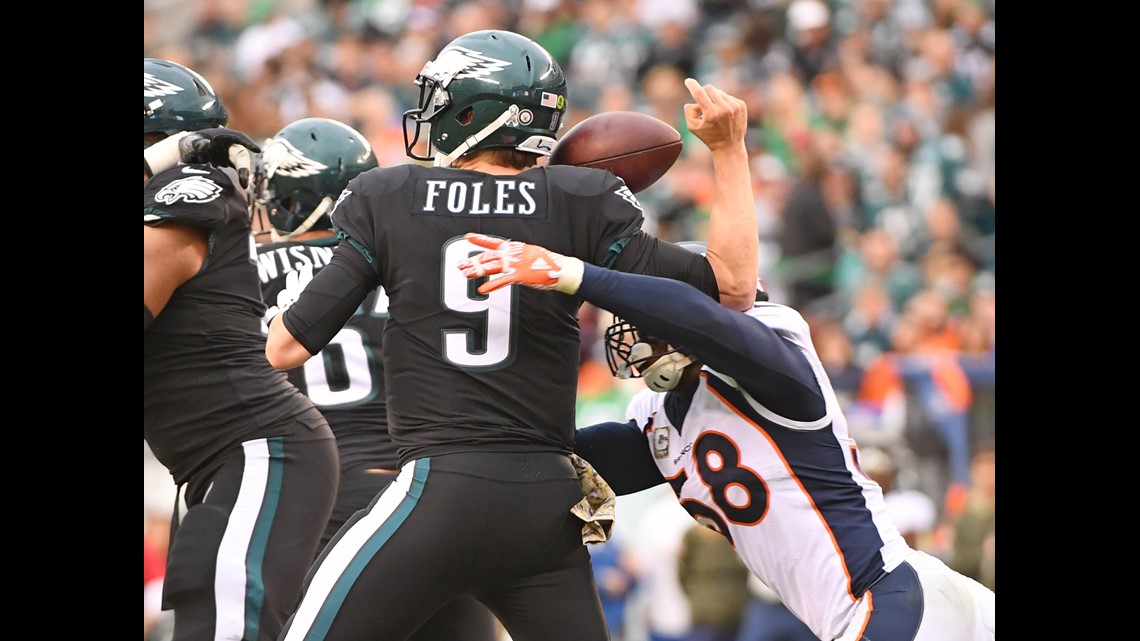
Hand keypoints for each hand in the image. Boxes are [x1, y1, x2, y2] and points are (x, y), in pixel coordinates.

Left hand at [179, 127, 261, 187]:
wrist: (186, 152)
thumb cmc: (189, 144)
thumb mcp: (191, 142)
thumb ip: (197, 143)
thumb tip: (206, 145)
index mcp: (223, 136)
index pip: (239, 138)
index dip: (248, 143)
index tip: (257, 150)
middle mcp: (228, 146)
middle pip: (241, 154)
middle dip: (244, 165)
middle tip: (245, 179)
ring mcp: (228, 155)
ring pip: (240, 163)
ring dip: (243, 173)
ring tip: (244, 185)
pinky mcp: (227, 163)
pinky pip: (236, 170)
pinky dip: (238, 176)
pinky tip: (240, 186)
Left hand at [457, 233, 583, 294]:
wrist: (561, 270)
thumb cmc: (546, 264)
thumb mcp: (530, 255)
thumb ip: (516, 258)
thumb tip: (505, 261)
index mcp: (515, 248)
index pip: (494, 243)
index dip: (480, 239)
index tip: (467, 236)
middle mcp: (513, 254)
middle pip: (488, 257)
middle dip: (473, 262)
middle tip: (459, 266)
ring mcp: (516, 264)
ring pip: (492, 267)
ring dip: (477, 271)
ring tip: (465, 275)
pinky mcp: (521, 275)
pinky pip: (503, 281)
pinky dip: (491, 285)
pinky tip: (481, 290)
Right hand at [682, 78, 748, 152]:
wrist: (730, 146)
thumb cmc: (708, 137)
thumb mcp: (692, 127)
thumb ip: (689, 111)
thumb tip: (694, 100)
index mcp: (711, 114)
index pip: (699, 93)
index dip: (692, 85)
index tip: (688, 81)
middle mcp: (724, 108)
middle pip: (709, 88)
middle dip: (703, 93)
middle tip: (702, 102)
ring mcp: (734, 106)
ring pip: (719, 92)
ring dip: (713, 98)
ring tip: (714, 112)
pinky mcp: (741, 105)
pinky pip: (728, 96)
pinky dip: (723, 102)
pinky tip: (723, 114)